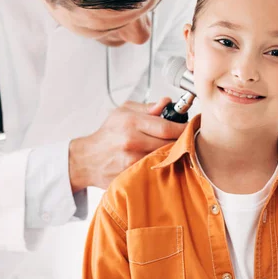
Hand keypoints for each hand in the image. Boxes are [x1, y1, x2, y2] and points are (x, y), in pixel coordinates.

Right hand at [68, 97, 186, 191]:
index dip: (183, 128)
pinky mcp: (132, 176)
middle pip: (169, 144)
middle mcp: (132, 142)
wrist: (88, 159)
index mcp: (131, 122)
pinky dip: (162, 166)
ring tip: (173, 149)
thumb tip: (166, 102)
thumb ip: (147, 107)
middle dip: (181, 142)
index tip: (190, 128)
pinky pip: (155, 170)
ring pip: (165, 158)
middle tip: (186, 139)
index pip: (166, 127)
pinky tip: (161, 161)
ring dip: (173, 154)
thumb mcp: (123, 112)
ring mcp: (132, 161)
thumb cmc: (107, 134)